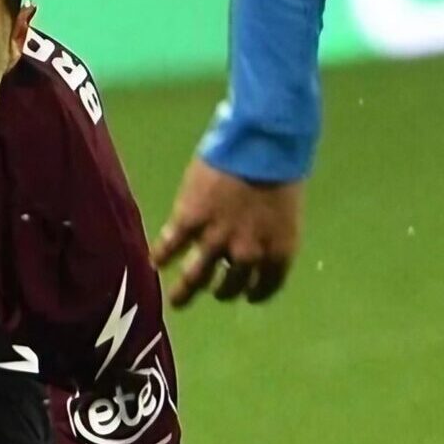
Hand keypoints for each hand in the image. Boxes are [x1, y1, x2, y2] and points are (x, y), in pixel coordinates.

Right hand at [152, 157, 303, 306]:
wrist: (262, 143)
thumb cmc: (283, 169)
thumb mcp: (287, 210)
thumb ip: (271, 234)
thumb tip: (255, 243)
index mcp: (278, 251)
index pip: (267, 287)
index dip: (256, 293)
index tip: (248, 294)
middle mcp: (246, 254)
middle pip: (230, 287)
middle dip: (221, 292)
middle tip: (213, 291)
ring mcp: (215, 239)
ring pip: (195, 278)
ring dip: (184, 293)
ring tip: (177, 300)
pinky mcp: (189, 221)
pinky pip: (170, 247)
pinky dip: (162, 255)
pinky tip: (156, 261)